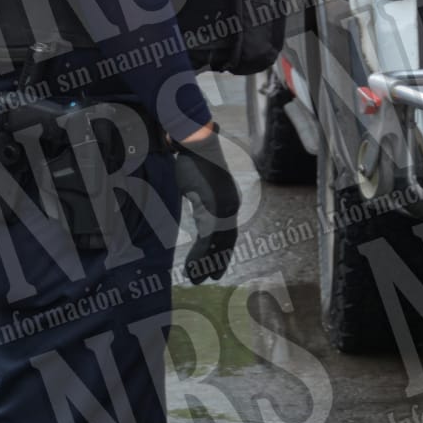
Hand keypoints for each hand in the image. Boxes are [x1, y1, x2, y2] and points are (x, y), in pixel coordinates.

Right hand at [170, 126, 239, 283]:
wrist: (196, 143)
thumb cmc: (193, 161)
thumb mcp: (197, 186)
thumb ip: (198, 200)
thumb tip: (192, 206)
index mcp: (228, 200)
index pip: (228, 231)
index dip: (222, 248)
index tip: (215, 263)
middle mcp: (230, 205)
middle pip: (227, 240)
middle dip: (217, 260)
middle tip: (209, 277)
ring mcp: (223, 207)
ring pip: (217, 244)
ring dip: (206, 263)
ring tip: (197, 278)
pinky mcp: (214, 208)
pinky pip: (208, 240)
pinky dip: (200, 257)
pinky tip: (193, 269)